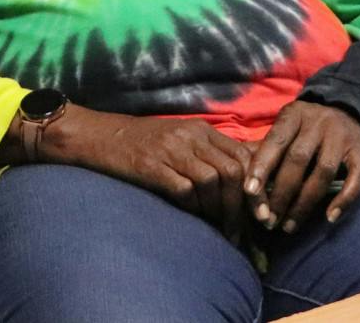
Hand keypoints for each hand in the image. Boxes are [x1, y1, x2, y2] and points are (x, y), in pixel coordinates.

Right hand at [44, 107, 251, 235]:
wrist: (101, 136)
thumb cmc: (144, 142)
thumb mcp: (182, 139)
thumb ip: (212, 152)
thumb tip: (247, 175)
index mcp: (202, 130)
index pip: (243, 155)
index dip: (255, 186)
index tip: (258, 212)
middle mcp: (191, 137)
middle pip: (232, 171)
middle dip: (240, 205)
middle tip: (239, 229)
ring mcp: (170, 150)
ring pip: (212, 181)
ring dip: (218, 211)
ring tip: (219, 231)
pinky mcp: (151, 167)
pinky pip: (184, 190)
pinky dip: (194, 209)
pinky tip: (194, 220)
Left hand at [244, 101, 359, 233]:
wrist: (351, 113)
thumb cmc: (308, 130)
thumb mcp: (288, 128)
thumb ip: (269, 150)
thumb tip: (243, 186)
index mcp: (294, 115)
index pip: (275, 142)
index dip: (261, 167)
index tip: (249, 193)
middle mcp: (319, 122)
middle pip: (297, 160)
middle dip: (281, 194)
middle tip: (268, 220)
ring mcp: (342, 136)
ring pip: (323, 172)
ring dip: (305, 203)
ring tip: (289, 226)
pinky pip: (355, 178)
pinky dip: (343, 200)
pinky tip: (329, 217)